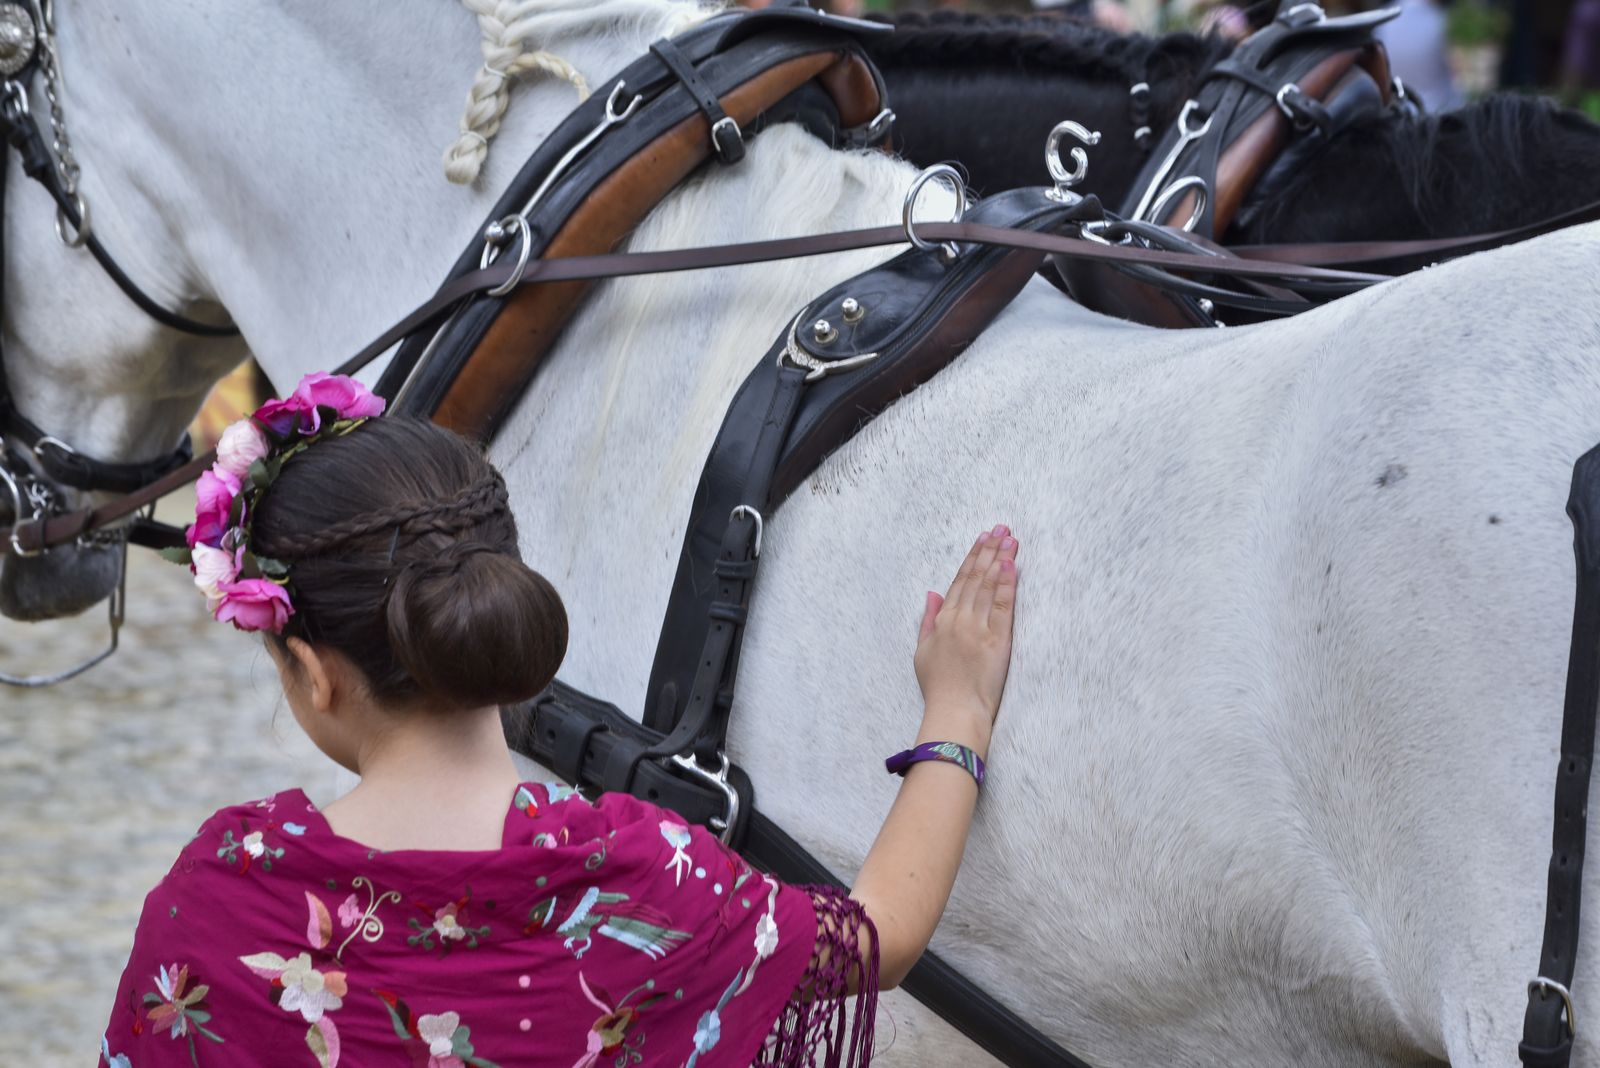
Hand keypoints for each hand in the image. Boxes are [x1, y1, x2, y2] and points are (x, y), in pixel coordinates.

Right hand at [912, 525, 1018, 750]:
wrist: (954, 712)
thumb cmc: (938, 687)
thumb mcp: (922, 651)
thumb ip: (927, 619)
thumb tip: (932, 593)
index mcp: (942, 621)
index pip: (959, 581)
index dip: (972, 557)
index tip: (982, 538)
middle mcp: (959, 620)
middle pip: (976, 578)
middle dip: (989, 550)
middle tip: (1001, 528)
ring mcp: (977, 629)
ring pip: (989, 586)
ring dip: (1000, 559)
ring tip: (1010, 539)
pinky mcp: (997, 641)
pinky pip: (1002, 606)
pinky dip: (1007, 584)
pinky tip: (1012, 565)